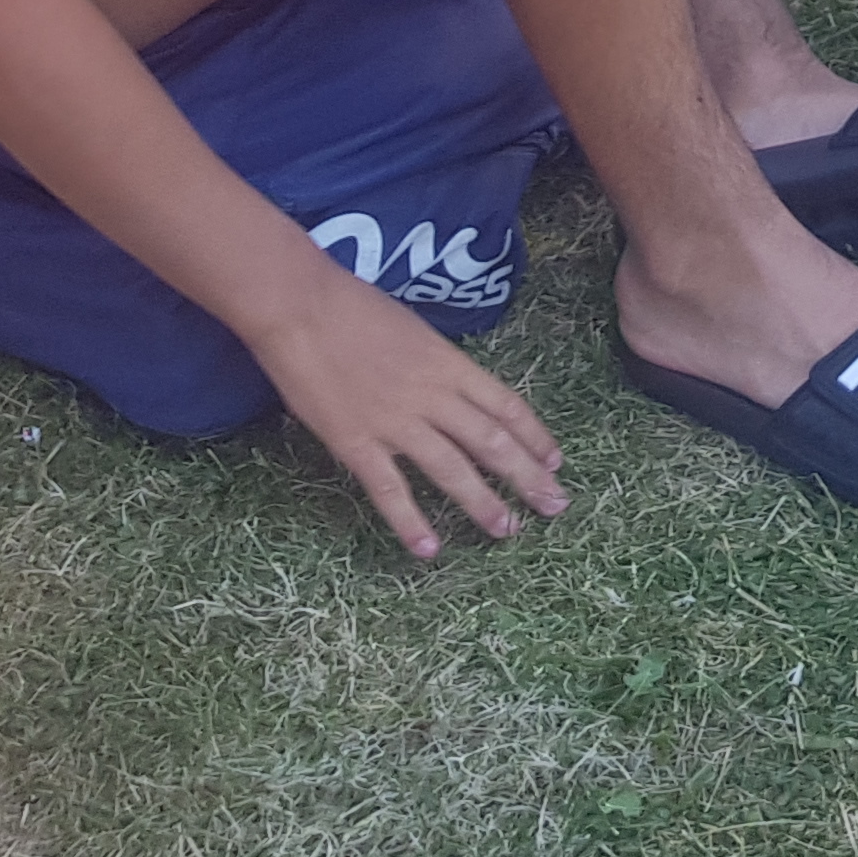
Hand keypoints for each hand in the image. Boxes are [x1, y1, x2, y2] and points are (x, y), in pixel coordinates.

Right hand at [252, 269, 569, 559]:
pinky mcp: (355, 443)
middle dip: (527, 476)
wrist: (300, 306)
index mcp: (450, 363)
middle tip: (555, 506)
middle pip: (492, 441)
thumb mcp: (415, 330)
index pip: (507, 406)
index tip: (556, 462)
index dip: (535, 437)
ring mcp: (395, 422)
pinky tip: (429, 549)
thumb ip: (438, 366)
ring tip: (508, 531)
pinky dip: (411, 522)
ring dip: (482, 503)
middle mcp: (433, 395)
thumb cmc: (354, 307)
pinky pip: (389, 489)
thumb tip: (456, 391)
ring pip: (451, 469)